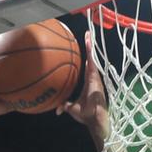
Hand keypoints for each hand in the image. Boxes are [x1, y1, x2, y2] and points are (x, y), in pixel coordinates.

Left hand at [61, 32, 107, 146]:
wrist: (94, 118)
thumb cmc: (86, 115)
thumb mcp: (72, 108)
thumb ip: (65, 106)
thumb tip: (57, 109)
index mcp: (88, 82)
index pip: (86, 67)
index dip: (85, 58)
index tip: (83, 50)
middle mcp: (92, 77)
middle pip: (90, 58)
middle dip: (89, 46)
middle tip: (87, 34)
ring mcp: (94, 75)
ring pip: (91, 57)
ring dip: (90, 45)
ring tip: (88, 33)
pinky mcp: (95, 75)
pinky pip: (91, 60)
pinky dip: (90, 51)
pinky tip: (88, 41)